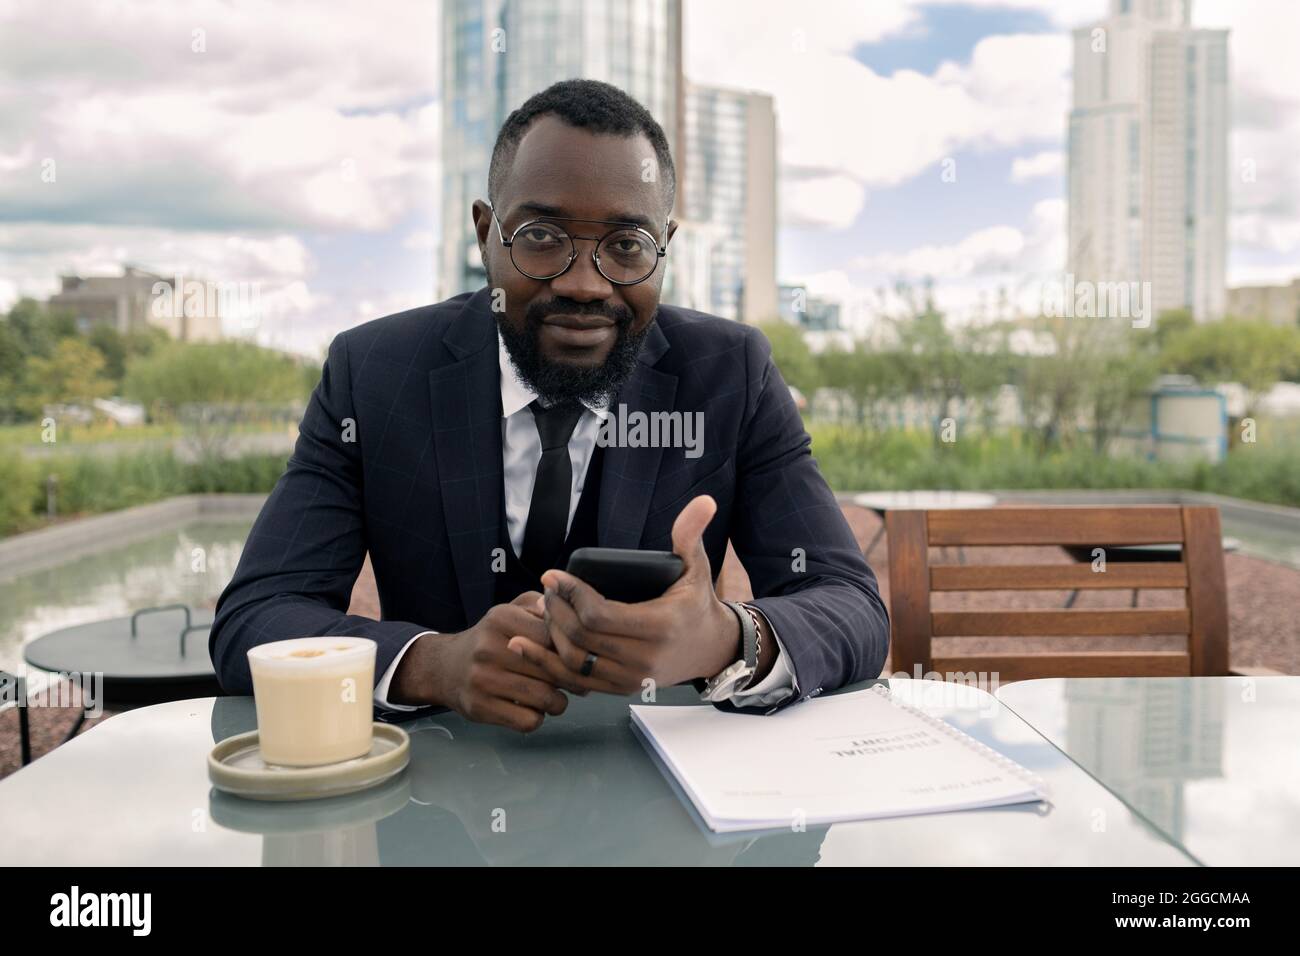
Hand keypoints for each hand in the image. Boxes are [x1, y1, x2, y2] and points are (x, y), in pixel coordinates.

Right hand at [390, 591, 583, 732]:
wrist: (445, 667)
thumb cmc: (490, 638)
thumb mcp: (511, 610)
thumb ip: (542, 607)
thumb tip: (572, 616)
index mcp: (501, 618)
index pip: (553, 637)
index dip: (570, 650)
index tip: (576, 657)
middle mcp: (489, 648)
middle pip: (552, 670)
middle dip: (570, 679)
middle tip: (576, 681)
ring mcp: (482, 680)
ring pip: (545, 698)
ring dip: (558, 702)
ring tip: (555, 695)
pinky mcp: (480, 708)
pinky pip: (528, 721)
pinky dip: (538, 717)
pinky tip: (533, 708)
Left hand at [508, 495, 741, 693]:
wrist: (711, 648)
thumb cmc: (698, 603)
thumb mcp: (698, 568)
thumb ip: (692, 533)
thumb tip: (703, 500)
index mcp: (660, 626)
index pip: (599, 615)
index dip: (571, 594)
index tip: (553, 575)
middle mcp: (645, 658)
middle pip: (581, 638)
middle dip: (556, 611)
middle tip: (547, 589)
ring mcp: (632, 678)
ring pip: (574, 661)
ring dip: (551, 635)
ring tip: (545, 609)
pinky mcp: (622, 689)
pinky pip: (577, 681)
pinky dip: (551, 664)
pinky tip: (533, 645)